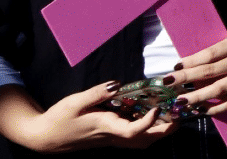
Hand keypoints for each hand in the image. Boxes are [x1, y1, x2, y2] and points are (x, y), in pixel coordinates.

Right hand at [21, 82, 175, 151]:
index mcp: (105, 127)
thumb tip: (117, 84)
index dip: (149, 122)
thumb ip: (97, 93)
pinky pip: (134, 139)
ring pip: (141, 142)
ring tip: (173, 115)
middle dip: (165, 130)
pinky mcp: (110, 138)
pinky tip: (153, 117)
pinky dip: (148, 131)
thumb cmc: (59, 119)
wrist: (46, 137)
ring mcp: (112, 140)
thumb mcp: (75, 102)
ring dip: (159, 132)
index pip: (133, 130)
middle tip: (180, 114)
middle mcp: (112, 136)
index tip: (159, 108)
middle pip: (145, 140)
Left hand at [166, 27, 226, 116]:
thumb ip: (218, 46)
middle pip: (209, 72)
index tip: (175, 67)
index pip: (209, 55)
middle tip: (168, 83)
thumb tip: (194, 61)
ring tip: (181, 101)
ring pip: (218, 90)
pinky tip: (201, 110)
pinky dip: (215, 109)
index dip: (190, 61)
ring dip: (197, 97)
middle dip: (186, 78)